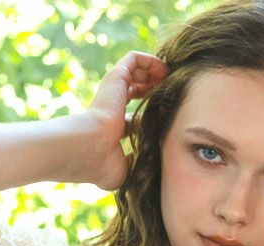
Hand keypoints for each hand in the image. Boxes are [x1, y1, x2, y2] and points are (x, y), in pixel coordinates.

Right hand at [81, 50, 170, 190]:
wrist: (91, 149)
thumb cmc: (103, 164)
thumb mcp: (125, 169)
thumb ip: (136, 164)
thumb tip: (147, 160)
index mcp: (112, 128)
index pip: (133, 116)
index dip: (151, 114)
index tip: (168, 116)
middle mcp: (111, 107)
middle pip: (135, 90)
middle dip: (155, 89)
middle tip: (173, 94)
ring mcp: (112, 91)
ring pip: (136, 71)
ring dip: (155, 73)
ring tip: (171, 79)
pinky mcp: (115, 77)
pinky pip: (134, 58)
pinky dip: (151, 61)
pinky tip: (165, 71)